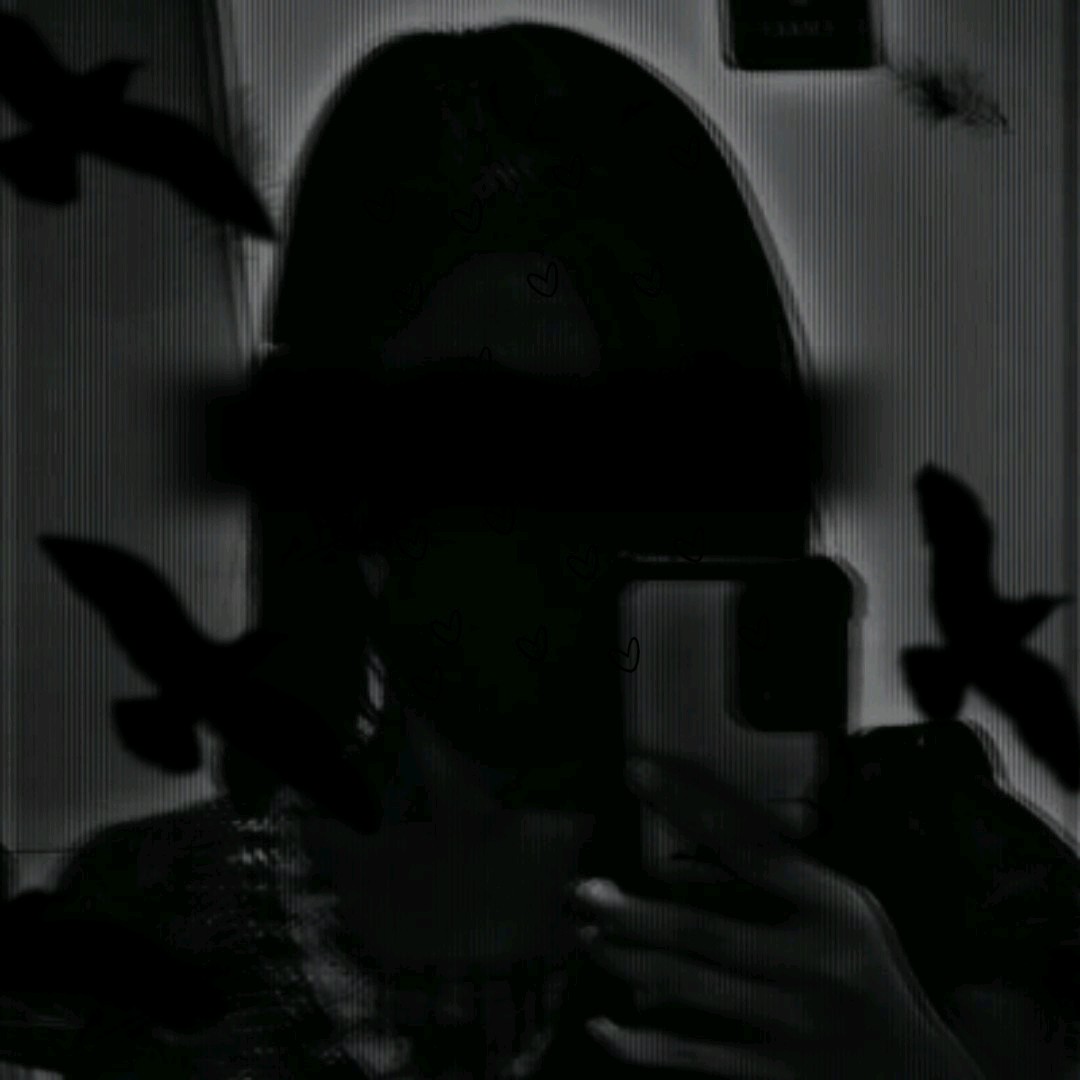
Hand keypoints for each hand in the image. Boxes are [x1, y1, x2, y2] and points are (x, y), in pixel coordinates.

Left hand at [567, 755, 985, 1078]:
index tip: (633, 771)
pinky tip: (602, 1026)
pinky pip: (694, 1058)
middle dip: (631, 911)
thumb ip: (791, 876)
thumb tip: (704, 835)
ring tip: (587, 936)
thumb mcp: (852, 908)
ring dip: (626, 960)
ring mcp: (791, 1025)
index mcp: (835, 908)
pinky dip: (640, 1044)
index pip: (750, 847)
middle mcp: (812, 964)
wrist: (917, 1075)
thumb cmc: (875, 972)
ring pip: (688, 988)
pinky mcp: (773, 1074)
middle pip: (702, 931)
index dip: (687, 806)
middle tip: (583, 892)